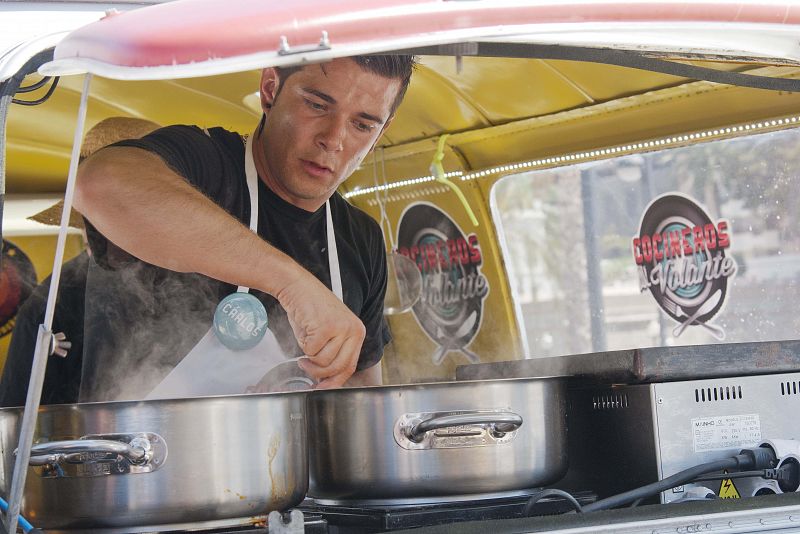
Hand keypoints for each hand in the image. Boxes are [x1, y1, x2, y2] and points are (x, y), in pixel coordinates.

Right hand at [277, 272, 365, 387]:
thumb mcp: (329, 333)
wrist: (298, 287)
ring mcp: (341, 328)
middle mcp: (353, 330)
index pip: (350, 366)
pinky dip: (302, 344)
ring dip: (308, 356)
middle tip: (305, 365)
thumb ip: (332, 354)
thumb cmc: (310, 309)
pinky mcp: (326, 327)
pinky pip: (310, 351)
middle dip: (318, 372)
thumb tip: (326, 381)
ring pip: (322, 361)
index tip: (322, 387)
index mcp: (357, 332)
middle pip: (337, 368)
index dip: (335, 381)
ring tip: (305, 342)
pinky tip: (304, 330)